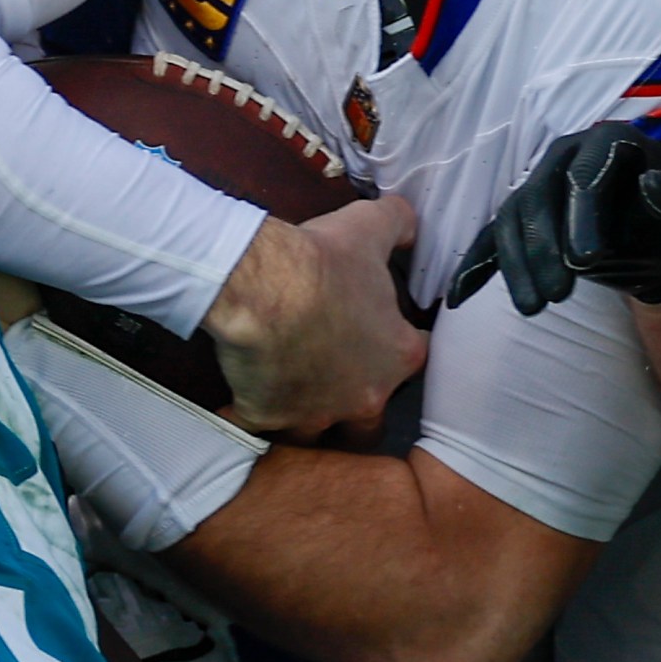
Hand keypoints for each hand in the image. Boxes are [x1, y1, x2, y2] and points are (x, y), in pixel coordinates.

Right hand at [206, 197, 425, 436]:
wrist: (260, 285)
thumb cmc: (322, 261)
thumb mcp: (370, 227)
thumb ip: (399, 224)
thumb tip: (408, 224)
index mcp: (398, 356)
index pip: (417, 361)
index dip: (400, 347)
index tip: (381, 337)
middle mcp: (364, 397)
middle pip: (371, 424)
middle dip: (358, 407)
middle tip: (338, 382)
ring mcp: (315, 415)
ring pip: (317, 437)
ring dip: (307, 420)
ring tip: (291, 398)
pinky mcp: (268, 418)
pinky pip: (259, 427)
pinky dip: (253, 413)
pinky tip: (244, 397)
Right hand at [447, 123, 660, 316]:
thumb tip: (653, 185)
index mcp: (608, 143)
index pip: (585, 174)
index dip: (581, 216)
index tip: (586, 262)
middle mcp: (565, 158)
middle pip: (538, 198)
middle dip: (542, 248)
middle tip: (557, 295)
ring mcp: (541, 189)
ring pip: (511, 222)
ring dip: (516, 266)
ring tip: (534, 308)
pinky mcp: (527, 224)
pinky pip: (493, 241)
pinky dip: (475, 267)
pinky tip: (457, 296)